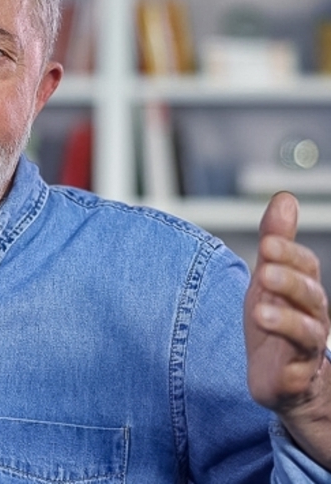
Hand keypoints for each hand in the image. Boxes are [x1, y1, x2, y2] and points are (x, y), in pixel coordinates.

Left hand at [245, 191, 330, 466]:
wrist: (281, 376)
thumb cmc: (275, 318)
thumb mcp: (268, 276)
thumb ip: (276, 240)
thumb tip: (285, 197)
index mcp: (304, 289)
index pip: (305, 266)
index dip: (289, 254)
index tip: (267, 242)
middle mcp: (312, 316)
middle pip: (309, 296)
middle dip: (289, 281)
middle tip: (265, 270)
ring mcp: (305, 347)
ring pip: (307, 333)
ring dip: (285, 321)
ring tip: (260, 312)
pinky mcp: (294, 376)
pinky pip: (297, 372)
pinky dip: (288, 367)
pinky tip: (279, 366)